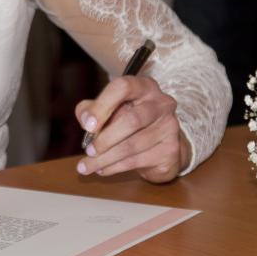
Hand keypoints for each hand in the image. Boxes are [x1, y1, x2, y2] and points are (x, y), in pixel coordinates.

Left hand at [75, 76, 189, 182]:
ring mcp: (169, 127)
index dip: (102, 106)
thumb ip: (90, 109)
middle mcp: (161, 103)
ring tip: (87, 165)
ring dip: (105, 158)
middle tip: (88, 150)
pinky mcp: (170, 150)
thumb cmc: (128, 118)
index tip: (88, 126)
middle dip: (105, 139)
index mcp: (144, 86)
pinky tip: (102, 169)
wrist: (160, 143)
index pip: (123, 87)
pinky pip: (137, 161)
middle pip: (132, 120)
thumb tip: (86, 120)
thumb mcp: (107, 108)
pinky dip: (115, 167)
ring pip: (132, 145)